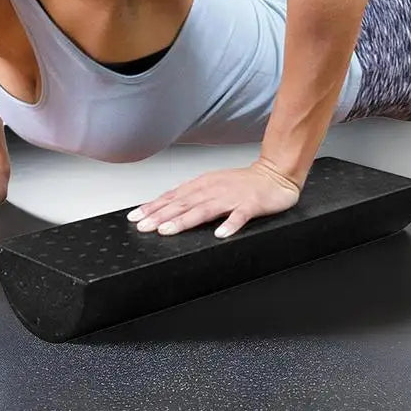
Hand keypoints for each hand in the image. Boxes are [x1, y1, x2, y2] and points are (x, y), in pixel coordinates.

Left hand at [126, 157, 301, 238]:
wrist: (275, 175)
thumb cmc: (242, 184)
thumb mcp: (213, 186)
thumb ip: (192, 198)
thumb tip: (166, 210)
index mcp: (203, 185)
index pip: (173, 197)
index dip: (153, 207)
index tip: (136, 217)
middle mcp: (214, 189)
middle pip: (184, 203)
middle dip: (161, 215)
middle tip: (144, 227)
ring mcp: (232, 197)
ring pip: (205, 209)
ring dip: (185, 220)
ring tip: (168, 231)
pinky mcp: (251, 205)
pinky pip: (240, 216)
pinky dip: (230, 225)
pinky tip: (220, 234)